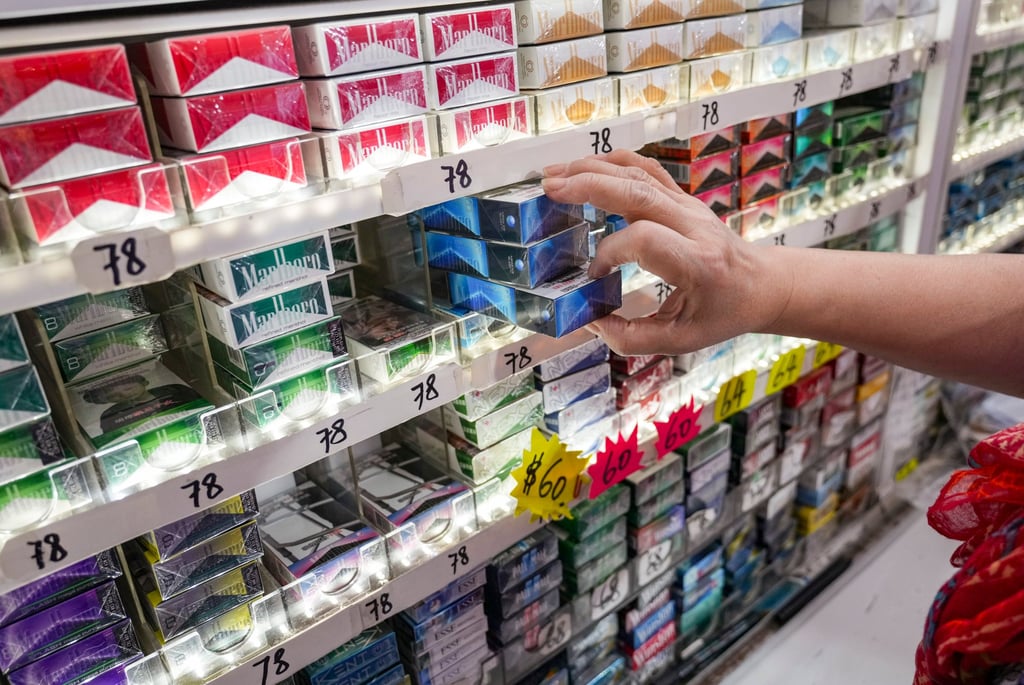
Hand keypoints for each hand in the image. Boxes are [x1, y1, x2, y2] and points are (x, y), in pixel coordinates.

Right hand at [542, 150, 791, 355]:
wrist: (761, 284)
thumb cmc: (721, 313)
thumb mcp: (680, 340)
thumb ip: (630, 337)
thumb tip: (589, 321)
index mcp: (697, 263)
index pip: (644, 241)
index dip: (609, 253)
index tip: (593, 274)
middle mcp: (693, 226)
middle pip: (637, 192)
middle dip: (589, 186)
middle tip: (549, 189)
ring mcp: (688, 206)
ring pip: (638, 174)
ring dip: (593, 168)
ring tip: (553, 174)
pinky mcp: (682, 198)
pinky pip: (645, 170)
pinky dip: (611, 162)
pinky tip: (583, 167)